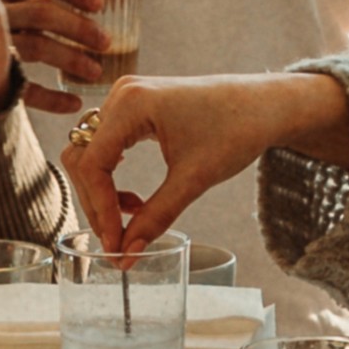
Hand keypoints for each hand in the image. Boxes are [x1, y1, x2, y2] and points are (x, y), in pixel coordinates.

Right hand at [0, 0, 137, 103]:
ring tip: (97, 72)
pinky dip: (51, 98)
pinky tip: (74, 103)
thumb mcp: (14, 3)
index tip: (100, 4)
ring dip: (72, 59)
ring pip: (36, 47)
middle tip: (106, 42)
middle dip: (79, 27)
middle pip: (42, 12)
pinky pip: (22, 88)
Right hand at [71, 66, 339, 250]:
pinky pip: (106, 145)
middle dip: (97, 203)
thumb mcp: (194, 180)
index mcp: (131, 103)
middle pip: (83, 158)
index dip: (99, 209)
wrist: (266, 105)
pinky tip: (133, 200)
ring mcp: (125, 97)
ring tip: (130, 219)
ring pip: (90, 153)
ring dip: (102, 191)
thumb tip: (127, 255)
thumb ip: (156, 217)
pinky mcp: (135, 105)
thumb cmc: (237, 131)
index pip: (92, 164)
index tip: (115, 244)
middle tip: (118, 241)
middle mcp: (121, 94)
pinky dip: (112, 176)